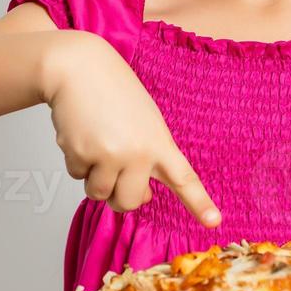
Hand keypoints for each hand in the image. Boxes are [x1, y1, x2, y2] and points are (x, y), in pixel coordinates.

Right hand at [43, 32, 220, 225]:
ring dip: (94, 178)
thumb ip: (148, 160)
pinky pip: (77, 176)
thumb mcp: (145, 123)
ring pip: (99, 194)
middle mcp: (137, 153)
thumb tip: (141, 198)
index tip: (214, 222)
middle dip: (118, 196)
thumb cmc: (114, 94)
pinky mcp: (81, 154)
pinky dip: (76, 161)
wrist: (79, 69)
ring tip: (96, 144)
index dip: (199, 203)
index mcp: (159, 143)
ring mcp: (109, 155)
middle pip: (128, 203)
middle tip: (113, 171)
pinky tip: (81, 134)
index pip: (184, 178)